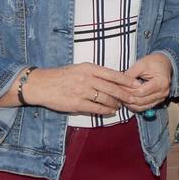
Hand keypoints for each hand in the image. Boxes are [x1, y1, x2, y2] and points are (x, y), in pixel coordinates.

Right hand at [11, 63, 137, 114]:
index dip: (126, 80)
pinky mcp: (77, 104)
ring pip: (106, 99)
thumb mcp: (79, 68)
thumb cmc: (61, 76)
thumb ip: (94, 73)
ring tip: (121, 106)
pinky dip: (106, 111)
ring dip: (116, 103)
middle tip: (134, 98)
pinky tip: (111, 111)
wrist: (42, 84)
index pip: (113, 74)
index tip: (136, 84)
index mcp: (89, 68)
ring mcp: (82, 91)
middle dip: (125, 94)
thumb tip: (112, 79)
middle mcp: (87, 78)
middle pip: (112, 88)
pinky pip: (96, 108)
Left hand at [123, 52, 172, 112]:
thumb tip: (119, 83)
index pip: (141, 92)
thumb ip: (130, 74)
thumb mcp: (141, 64)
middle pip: (141, 101)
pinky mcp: (158, 101)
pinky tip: (127, 101)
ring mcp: (161, 98)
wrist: (164, 63)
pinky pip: (144, 107)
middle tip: (117, 93)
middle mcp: (163, 93)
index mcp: (160, 82)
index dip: (128, 90)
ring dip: (130, 104)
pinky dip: (135, 106)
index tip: (118, 87)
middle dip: (127, 98)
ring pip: (142, 106)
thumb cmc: (153, 62)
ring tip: (121, 98)